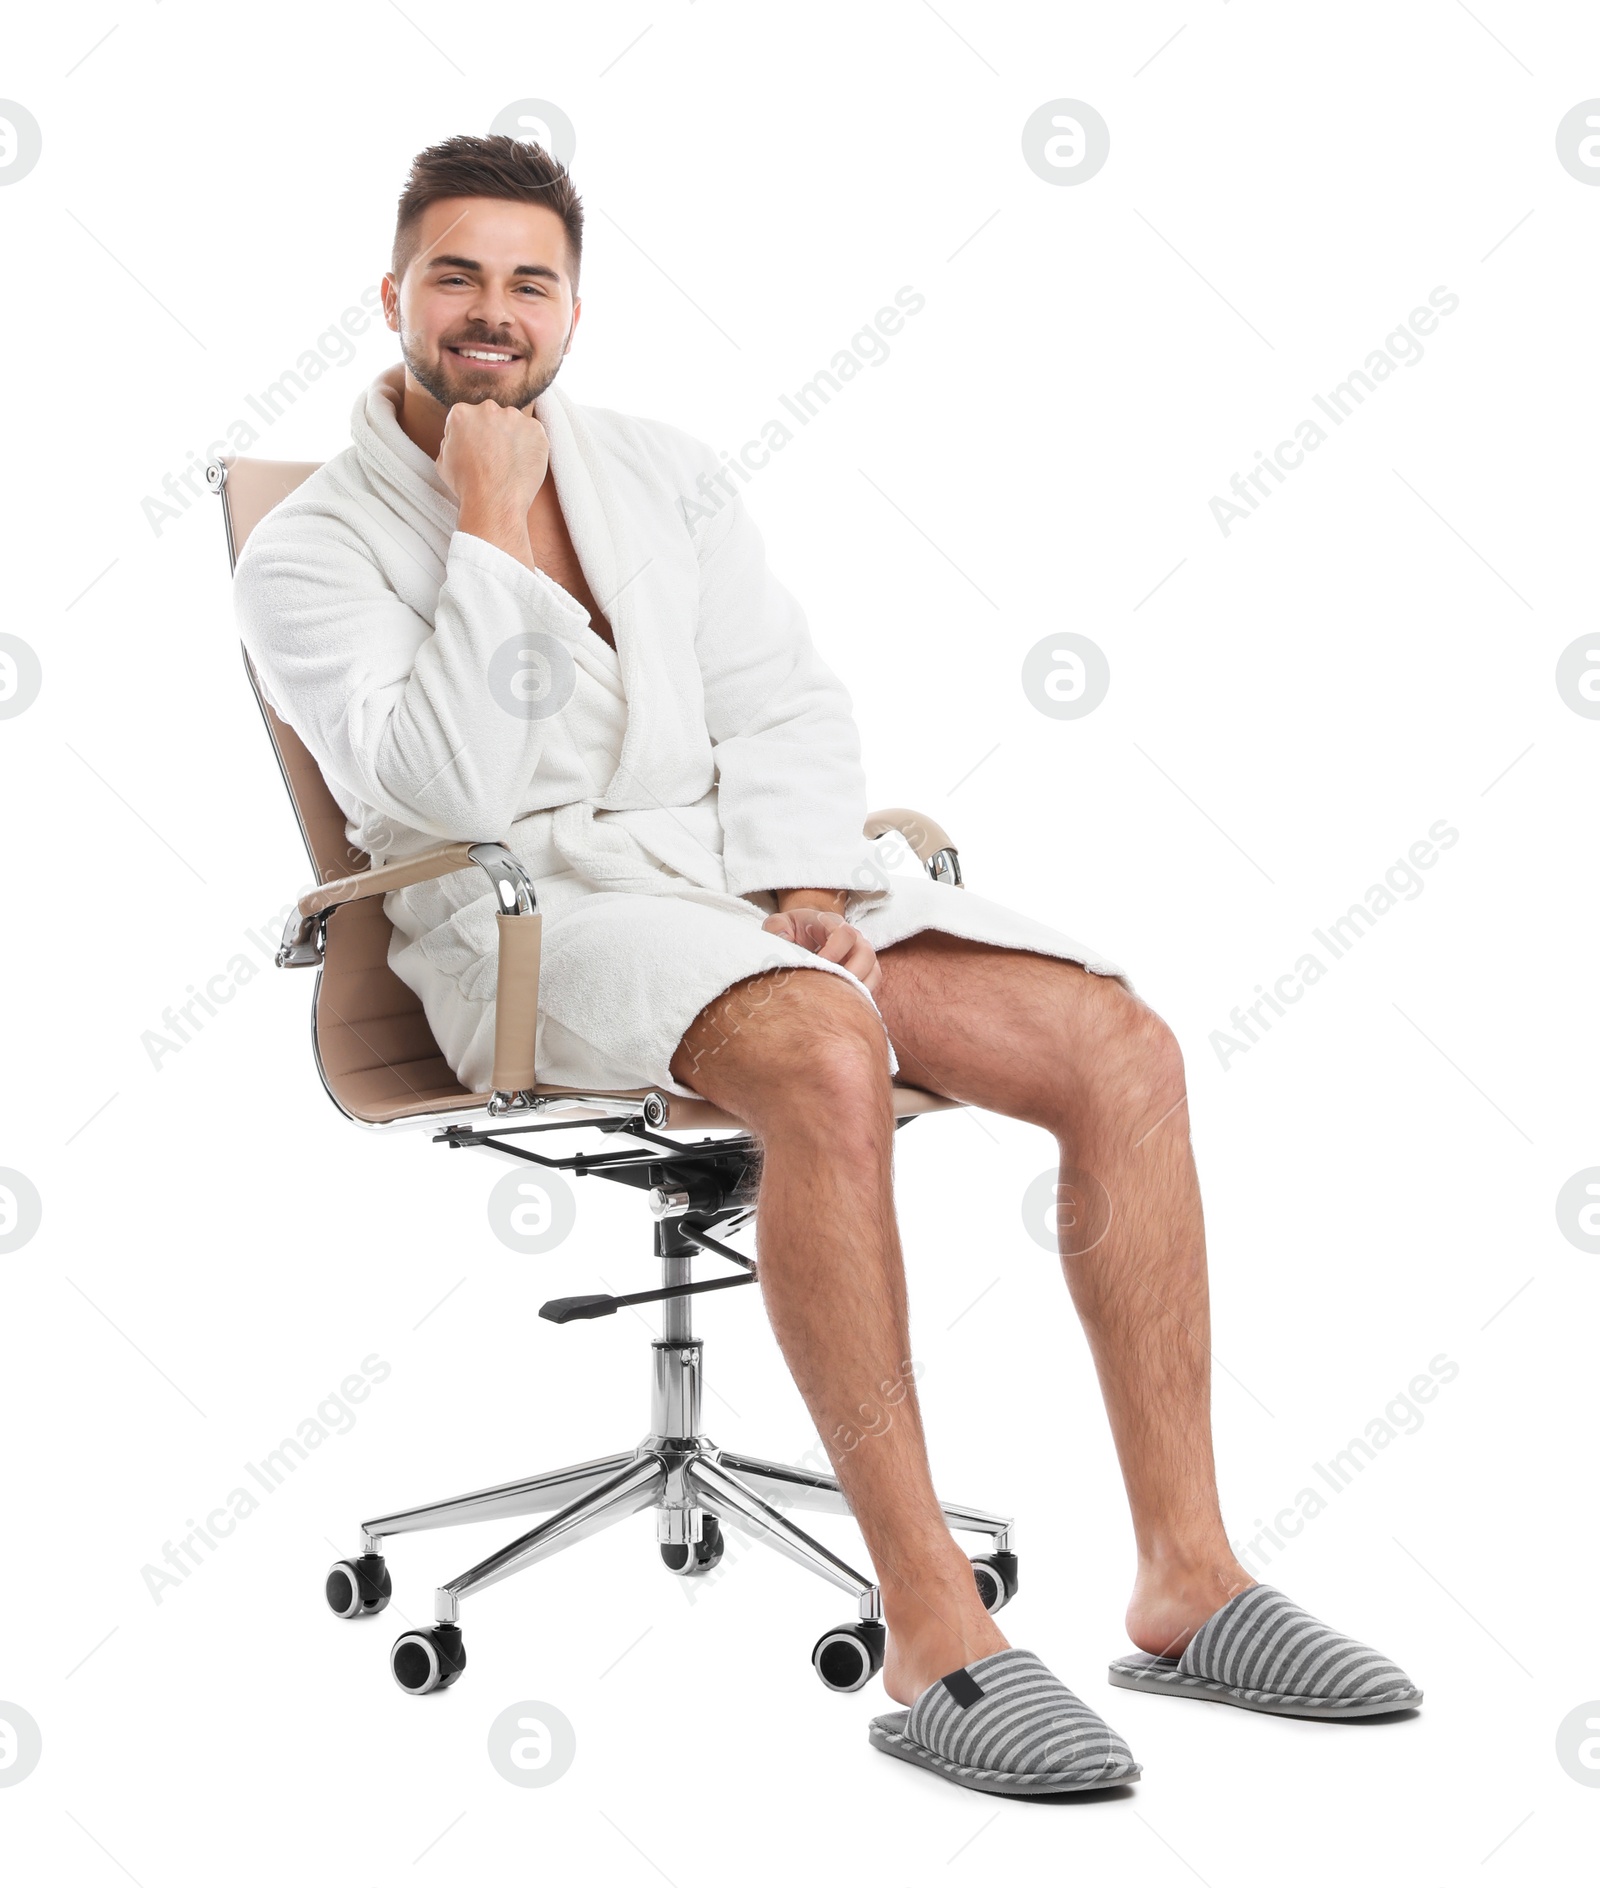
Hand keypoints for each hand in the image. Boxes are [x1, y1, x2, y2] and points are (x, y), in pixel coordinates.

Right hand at [437, 399, 550, 517]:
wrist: (494, 501)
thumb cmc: (467, 486)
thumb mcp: (443, 461)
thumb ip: (451, 440)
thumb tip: (458, 437)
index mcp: (461, 413)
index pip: (467, 418)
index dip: (472, 436)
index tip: (476, 450)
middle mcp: (487, 409)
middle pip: (491, 417)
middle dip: (493, 433)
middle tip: (494, 457)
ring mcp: (514, 417)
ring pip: (514, 424)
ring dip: (512, 438)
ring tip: (509, 463)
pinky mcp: (535, 428)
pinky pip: (533, 434)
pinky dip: (531, 446)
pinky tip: (522, 464)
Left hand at [762, 906, 881, 994]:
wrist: (803, 934)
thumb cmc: (792, 930)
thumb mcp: (778, 924)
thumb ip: (777, 928)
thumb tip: (784, 941)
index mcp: (833, 924)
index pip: (845, 934)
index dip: (834, 952)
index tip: (819, 966)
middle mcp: (854, 938)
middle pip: (866, 953)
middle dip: (851, 973)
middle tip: (831, 988)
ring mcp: (861, 955)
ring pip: (874, 971)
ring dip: (858, 987)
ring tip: (837, 999)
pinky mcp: (864, 972)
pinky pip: (871, 985)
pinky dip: (861, 996)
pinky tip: (842, 1005)